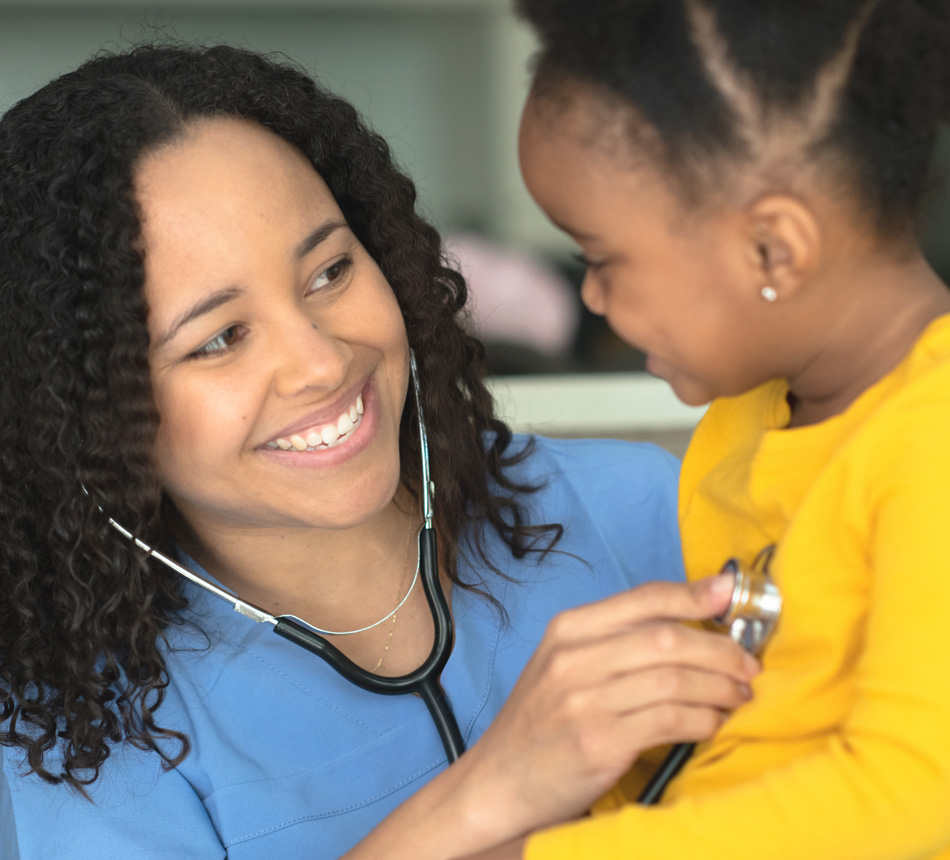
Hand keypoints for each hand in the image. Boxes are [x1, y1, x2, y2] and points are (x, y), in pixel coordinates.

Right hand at [449, 575, 758, 846]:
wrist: (498, 781)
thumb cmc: (541, 722)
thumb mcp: (564, 665)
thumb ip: (617, 640)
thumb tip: (689, 617)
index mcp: (568, 630)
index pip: (643, 599)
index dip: (694, 595)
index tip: (732, 595)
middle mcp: (573, 658)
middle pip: (668, 638)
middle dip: (720, 650)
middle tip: (748, 665)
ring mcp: (584, 700)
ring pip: (675, 679)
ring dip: (720, 687)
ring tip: (739, 696)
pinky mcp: (599, 742)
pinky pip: (670, 720)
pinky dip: (703, 720)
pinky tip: (713, 724)